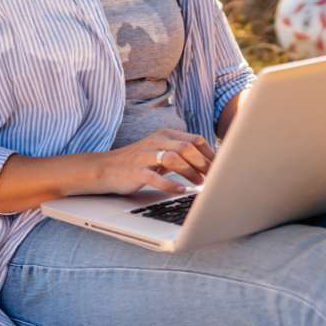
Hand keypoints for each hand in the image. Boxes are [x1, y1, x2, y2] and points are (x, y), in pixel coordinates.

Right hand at [92, 129, 214, 196]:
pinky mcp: (136, 170)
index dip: (211, 155)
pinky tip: (180, 191)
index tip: (221, 169)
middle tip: (214, 178)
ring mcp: (145, 155)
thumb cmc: (137, 162)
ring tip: (199, 184)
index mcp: (165, 134)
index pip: (196, 140)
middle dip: (204, 164)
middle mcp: (156, 141)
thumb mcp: (160, 152)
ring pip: (174, 158)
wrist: (104, 168)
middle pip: (187, 147)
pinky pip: (156, 177)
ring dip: (190, 172)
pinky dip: (171, 185)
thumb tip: (209, 164)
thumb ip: (180, 154)